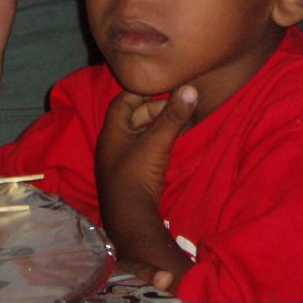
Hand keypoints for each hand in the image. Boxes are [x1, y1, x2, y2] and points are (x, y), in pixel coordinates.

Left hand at [95, 86, 197, 286]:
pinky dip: (158, 141)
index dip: (143, 91)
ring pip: (141, 133)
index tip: (164, 85)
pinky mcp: (130, 172)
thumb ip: (174, 116)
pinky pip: (144, 147)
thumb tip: (190, 89)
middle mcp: (112, 142)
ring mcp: (120, 158)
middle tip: (179, 105)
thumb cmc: (138, 174)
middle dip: (157, 109)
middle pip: (134, 116)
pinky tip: (173, 141)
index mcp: (112, 130)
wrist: (130, 218)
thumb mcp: (158, 142)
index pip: (124, 100)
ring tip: (181, 121)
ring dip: (160, 126)